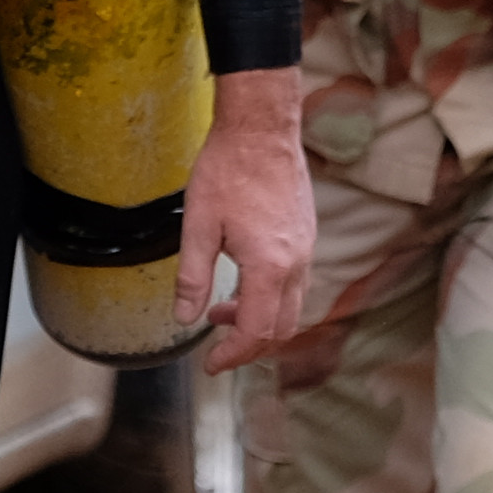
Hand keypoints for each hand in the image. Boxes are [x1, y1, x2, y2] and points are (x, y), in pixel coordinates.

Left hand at [179, 65, 314, 367]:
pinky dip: (271, 298)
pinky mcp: (307, 236)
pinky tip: (242, 283)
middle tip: (217, 348)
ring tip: (222, 311)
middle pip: (281, 328)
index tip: (211, 364)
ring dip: (260, 321)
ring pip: (291, 308)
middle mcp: (296, 263)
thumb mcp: (198, 226)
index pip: (256, 331)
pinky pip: (295, 284)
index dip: (233, 355)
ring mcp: (307, 249)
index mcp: (269, 266)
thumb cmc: (228, 170)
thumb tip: (185, 318)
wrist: (262, 128)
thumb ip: (192, 278)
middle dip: (250, 346)